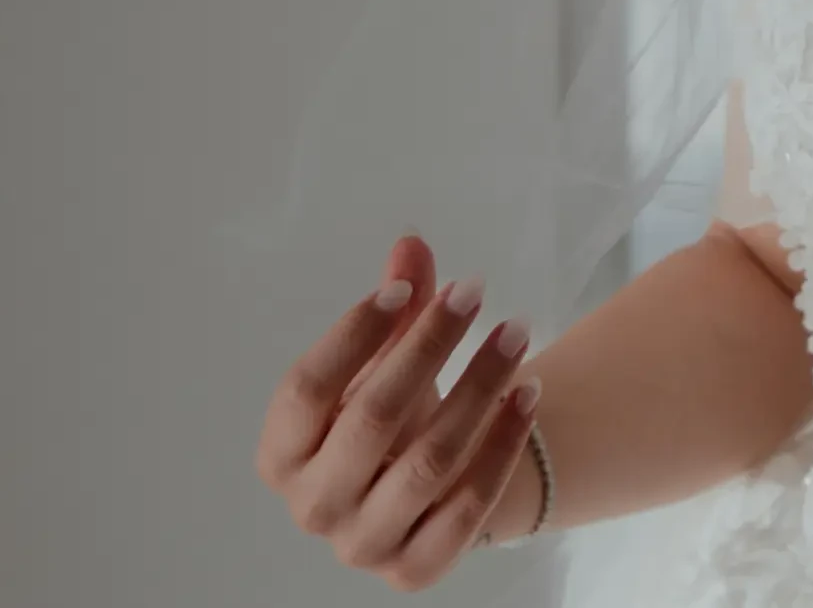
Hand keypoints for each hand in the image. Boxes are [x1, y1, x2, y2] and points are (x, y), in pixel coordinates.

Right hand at [254, 235, 541, 592]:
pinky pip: (468, 507)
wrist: (424, 495)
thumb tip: (411, 243)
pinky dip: (503, 444)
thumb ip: (394, 309)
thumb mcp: (382, 365)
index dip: (355, 333)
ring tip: (516, 331)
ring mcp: (363, 544)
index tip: (408, 289)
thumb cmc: (390, 419)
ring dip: (479, 388)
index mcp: (281, 453)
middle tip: (474, 291)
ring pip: (429, 461)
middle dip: (427, 347)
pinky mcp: (415, 569)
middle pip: (372, 418)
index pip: (306, 387)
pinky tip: (531, 390)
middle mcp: (312, 505)